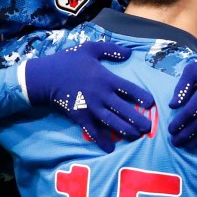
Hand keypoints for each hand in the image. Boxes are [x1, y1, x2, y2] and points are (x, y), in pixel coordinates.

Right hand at [24, 42, 154, 152]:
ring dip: (126, 131)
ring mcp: (91, 108)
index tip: (150, 103)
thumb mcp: (90, 48)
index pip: (130, 89)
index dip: (142, 97)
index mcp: (106, 79)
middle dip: (138, 120)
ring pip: (113, 123)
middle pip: (125, 110)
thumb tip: (129, 53)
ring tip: (136, 136)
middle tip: (148, 128)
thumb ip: (111, 49)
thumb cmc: (68, 61)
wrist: (45, 77)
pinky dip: (101, 141)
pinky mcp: (80, 117)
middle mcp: (102, 95)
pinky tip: (110, 148)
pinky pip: (93, 132)